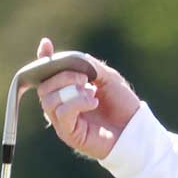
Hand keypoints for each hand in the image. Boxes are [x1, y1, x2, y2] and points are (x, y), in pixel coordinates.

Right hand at [32, 37, 141, 159]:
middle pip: (44, 87)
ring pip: (48, 100)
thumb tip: (69, 57)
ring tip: (92, 92)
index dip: (42, 60)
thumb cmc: (122, 104)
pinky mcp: (68, 133)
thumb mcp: (107, 77)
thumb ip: (88, 65)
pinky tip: (94, 102)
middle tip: (85, 79)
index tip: (46, 45)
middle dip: (62, 77)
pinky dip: (77, 102)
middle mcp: (60, 106)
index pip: (46, 75)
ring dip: (70, 90)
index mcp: (67, 91)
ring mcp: (62, 121)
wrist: (135, 127)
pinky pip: (61, 112)